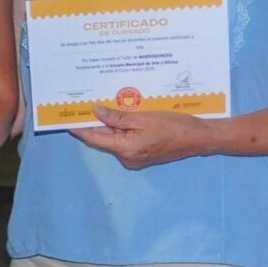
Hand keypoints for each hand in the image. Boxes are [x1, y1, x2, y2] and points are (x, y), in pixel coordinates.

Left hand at [72, 106, 210, 169]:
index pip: (94, 138)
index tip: (68, 118)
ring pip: (114, 140)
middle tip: (85, 106)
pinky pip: (125, 142)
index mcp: (125, 149)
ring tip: (104, 107)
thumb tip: (95, 112)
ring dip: (111, 126)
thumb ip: (117, 117)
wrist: (199, 138)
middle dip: (96, 124)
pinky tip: (122, 118)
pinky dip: (122, 131)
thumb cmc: (173, 126)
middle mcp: (127, 158)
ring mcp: (134, 160)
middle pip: (104, 139)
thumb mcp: (143, 118)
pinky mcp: (141, 157)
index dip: (80, 128)